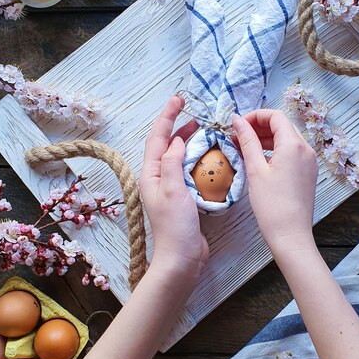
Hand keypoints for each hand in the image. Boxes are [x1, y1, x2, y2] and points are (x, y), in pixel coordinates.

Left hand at [140, 96, 208, 281]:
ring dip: (187, 140)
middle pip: (164, 144)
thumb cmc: (175, 227)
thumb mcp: (173, 190)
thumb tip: (174, 141)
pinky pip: (186, 169)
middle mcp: (157, 178)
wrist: (181, 258)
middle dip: (176, 125)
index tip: (178, 99)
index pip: (157, 138)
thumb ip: (172, 162)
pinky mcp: (182, 196)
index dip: (167, 117)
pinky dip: (195, 157)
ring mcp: (169, 188)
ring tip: (201, 128)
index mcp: (151, 175)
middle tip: (191, 111)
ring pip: (176, 155)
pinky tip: (207, 156)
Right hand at [232, 109, 317, 254]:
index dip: (255, 116)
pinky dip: (275, 150)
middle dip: (259, 126)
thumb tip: (236, 120)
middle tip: (238, 136)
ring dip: (266, 138)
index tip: (237, 125)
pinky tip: (259, 160)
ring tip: (244, 147)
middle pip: (282, 125)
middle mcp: (306, 149)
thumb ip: (247, 141)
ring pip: (287, 138)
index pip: (275, 116)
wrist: (291, 235)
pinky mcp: (308, 172)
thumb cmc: (271, 205)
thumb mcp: (255, 169)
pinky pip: (292, 152)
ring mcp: (309, 161)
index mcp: (294, 145)